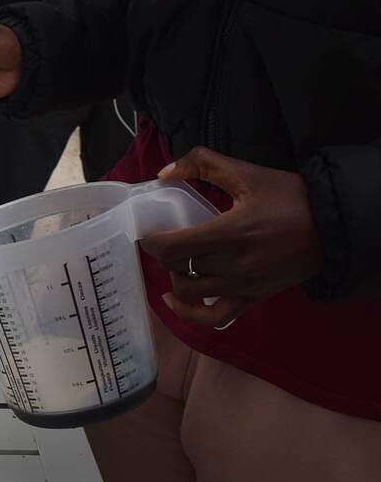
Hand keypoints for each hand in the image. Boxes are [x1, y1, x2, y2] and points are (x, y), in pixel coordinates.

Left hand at [138, 147, 322, 327]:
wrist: (334, 226)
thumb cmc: (291, 198)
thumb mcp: (248, 173)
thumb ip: (204, 163)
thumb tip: (164, 172)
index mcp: (230, 232)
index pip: (173, 247)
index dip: (152, 241)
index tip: (148, 232)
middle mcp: (234, 264)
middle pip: (179, 267)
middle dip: (165, 254)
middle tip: (165, 241)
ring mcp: (243, 285)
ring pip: (190, 291)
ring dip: (175, 277)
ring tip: (178, 262)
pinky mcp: (252, 298)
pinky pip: (214, 317)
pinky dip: (190, 313)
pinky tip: (176, 300)